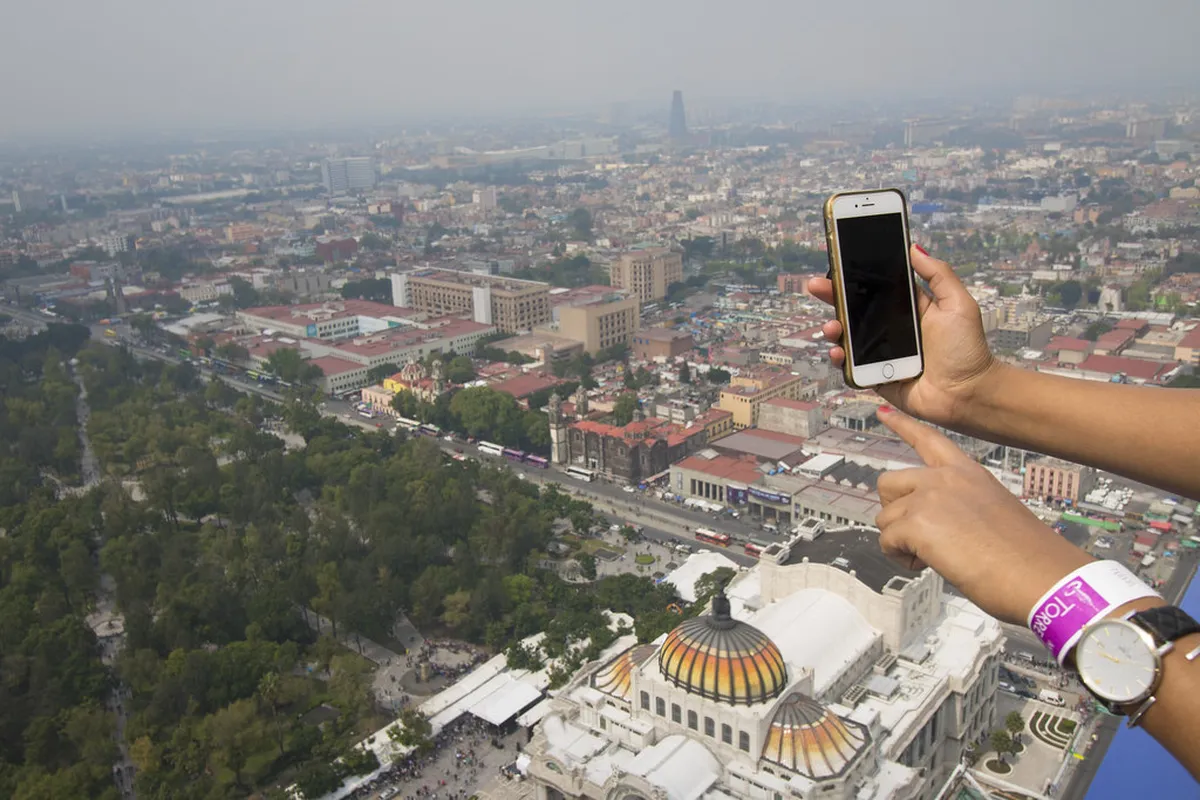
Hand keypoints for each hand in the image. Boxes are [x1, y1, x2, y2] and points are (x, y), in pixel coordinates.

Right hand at [808, 244, 1000, 427]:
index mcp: (908, 309)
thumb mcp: (958, 304)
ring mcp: (881, 353)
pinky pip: (851, 367)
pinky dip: (840, 360)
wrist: (968, 393)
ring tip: (833, 327)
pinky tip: (838, 353)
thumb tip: (914, 247)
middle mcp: (891, 328)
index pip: (876, 288)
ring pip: (848, 337)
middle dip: (833, 297)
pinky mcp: (876, 376)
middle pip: (855, 310)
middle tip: (816, 286)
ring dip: (834, 329)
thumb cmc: (967, 349)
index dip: (856, 277)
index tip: (837, 264)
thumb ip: (938, 274)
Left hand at [873, 407, 1091, 625]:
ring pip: (885, 517)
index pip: (928, 439)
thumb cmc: (1025, 556)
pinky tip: (928, 565)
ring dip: (900, 542)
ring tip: (934, 557)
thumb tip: (939, 527)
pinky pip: (887, 542)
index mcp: (967, 472)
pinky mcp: (918, 523)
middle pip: (889, 482)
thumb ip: (958, 507)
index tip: (882, 411)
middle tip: (916, 535)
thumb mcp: (992, 512)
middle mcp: (945, 478)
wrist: (1040, 575)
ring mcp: (929, 497)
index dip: (902, 425)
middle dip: (894, 510)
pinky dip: (900, 558)